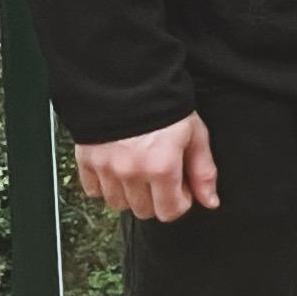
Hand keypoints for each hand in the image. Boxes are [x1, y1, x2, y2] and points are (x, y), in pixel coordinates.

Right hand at [76, 113, 218, 221]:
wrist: (127, 83)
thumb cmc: (165, 107)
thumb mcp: (195, 135)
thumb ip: (203, 172)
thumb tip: (210, 201)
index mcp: (161, 167)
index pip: (170, 212)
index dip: (180, 201)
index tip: (181, 185)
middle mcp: (131, 173)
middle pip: (144, 211)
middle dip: (157, 198)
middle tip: (161, 175)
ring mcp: (106, 169)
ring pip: (118, 204)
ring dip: (131, 194)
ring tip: (139, 170)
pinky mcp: (86, 162)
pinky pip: (94, 191)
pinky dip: (106, 185)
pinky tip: (118, 168)